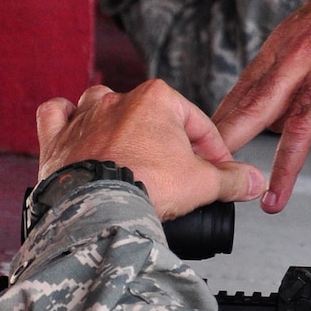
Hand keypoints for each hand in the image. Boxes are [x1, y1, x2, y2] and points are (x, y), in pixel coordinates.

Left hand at [35, 80, 264, 218]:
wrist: (95, 211)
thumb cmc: (146, 188)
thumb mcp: (203, 183)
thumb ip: (232, 179)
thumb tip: (254, 181)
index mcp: (158, 99)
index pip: (197, 124)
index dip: (214, 152)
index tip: (218, 173)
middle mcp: (119, 99)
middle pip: (154, 119)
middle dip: (167, 144)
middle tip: (178, 175)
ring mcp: (84, 116)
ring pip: (103, 107)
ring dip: (117, 125)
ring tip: (130, 154)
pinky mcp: (57, 138)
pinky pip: (56, 115)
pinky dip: (66, 121)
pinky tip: (78, 133)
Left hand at [215, 0, 310, 211]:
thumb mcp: (308, 25)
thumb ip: (288, 66)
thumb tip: (273, 113)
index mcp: (283, 44)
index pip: (245, 90)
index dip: (224, 124)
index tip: (205, 153)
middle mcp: (301, 55)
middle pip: (260, 108)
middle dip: (235, 147)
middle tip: (217, 181)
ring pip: (300, 123)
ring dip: (285, 166)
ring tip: (273, 200)